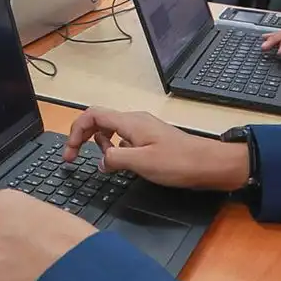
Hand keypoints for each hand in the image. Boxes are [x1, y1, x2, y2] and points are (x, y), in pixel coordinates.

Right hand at [65, 107, 248, 190]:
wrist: (209, 164)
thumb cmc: (178, 162)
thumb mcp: (141, 163)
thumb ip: (115, 159)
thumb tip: (101, 161)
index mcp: (129, 122)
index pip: (92, 115)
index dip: (75, 131)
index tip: (70, 153)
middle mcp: (135, 121)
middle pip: (99, 120)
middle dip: (83, 137)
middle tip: (75, 159)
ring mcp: (144, 129)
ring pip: (112, 131)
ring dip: (101, 146)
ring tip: (106, 164)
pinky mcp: (151, 139)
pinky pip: (125, 140)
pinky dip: (116, 150)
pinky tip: (122, 165)